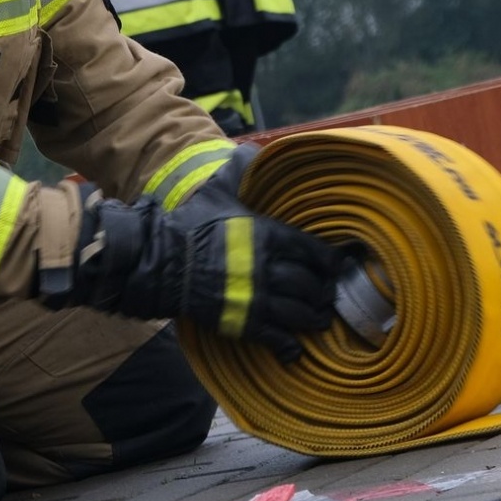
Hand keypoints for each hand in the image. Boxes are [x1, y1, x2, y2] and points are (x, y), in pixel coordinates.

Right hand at [68, 143, 346, 361]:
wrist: (162, 261)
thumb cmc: (191, 225)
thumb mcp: (217, 192)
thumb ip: (239, 171)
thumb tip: (252, 152)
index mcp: (268, 236)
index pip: (314, 251)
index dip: (331, 261)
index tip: (338, 265)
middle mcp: (269, 269)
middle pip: (313, 285)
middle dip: (325, 292)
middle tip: (329, 295)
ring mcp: (257, 298)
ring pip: (301, 313)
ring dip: (315, 318)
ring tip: (320, 319)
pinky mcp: (243, 322)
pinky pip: (276, 338)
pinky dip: (289, 346)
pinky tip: (295, 348)